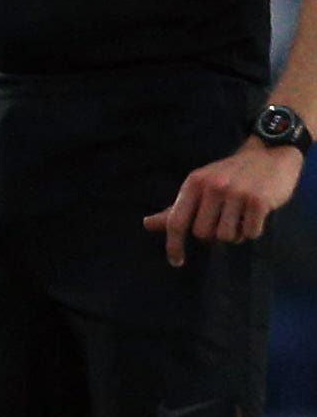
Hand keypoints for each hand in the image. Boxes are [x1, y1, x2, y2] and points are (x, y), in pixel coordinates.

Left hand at [145, 137, 301, 264]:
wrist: (269, 154)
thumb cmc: (229, 175)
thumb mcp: (199, 185)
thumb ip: (176, 208)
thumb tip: (147, 224)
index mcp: (194, 183)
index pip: (176, 221)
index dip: (173, 245)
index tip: (176, 262)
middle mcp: (213, 187)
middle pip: (203, 234)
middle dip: (213, 234)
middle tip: (224, 220)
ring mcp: (237, 193)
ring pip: (227, 237)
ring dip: (235, 234)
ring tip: (241, 217)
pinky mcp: (259, 201)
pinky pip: (251, 233)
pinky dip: (252, 231)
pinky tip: (255, 215)